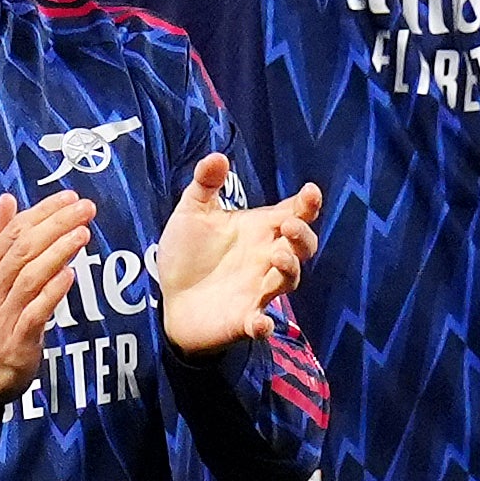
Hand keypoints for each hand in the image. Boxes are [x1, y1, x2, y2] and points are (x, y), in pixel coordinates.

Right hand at [0, 190, 94, 409]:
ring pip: (30, 277)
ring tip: (82, 234)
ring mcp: (4, 313)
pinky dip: (52, 293)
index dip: (43, 211)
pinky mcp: (17, 339)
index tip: (69, 197)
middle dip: (56, 225)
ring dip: (57, 253)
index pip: (14, 231)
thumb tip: (7, 200)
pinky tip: (69, 275)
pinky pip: (35, 312)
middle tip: (84, 209)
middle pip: (24, 248)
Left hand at [150, 150, 326, 354]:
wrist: (169, 299)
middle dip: (302, 236)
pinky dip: (263, 325)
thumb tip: (218, 156)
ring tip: (278, 257)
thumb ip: (205, 184)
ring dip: (289, 269)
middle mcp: (266, 259)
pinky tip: (261, 322)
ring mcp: (258, 289)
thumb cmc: (188, 254)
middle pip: (302, 247)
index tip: (310, 192)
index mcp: (259, 230)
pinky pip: (261, 323)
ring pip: (289, 280)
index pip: (293, 214)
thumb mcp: (192, 213)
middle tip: (287, 225)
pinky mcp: (243, 319)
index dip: (307, 204)